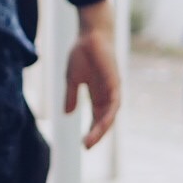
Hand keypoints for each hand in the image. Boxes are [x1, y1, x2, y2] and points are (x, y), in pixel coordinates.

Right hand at [67, 0, 120, 149]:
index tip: (83, 144)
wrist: (89, 36)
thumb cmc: (82, 54)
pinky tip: (102, 123)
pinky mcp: (115, 83)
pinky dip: (109, 114)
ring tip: (91, 139)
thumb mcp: (72, 79)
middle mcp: (107, 95)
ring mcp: (112, 90)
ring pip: (110, 115)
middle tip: (86, 146)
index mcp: (97, 94)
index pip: (97, 118)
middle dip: (96, 134)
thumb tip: (67, 114)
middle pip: (104, 120)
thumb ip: (71, 96)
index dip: (91, 131)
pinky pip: (115, 103)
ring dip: (102, 128)